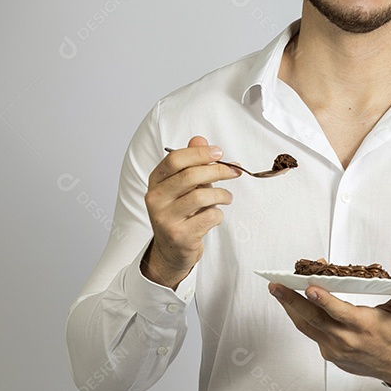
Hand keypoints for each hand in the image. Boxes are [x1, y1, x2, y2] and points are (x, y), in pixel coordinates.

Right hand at [142, 135, 240, 287]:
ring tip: (227, 197)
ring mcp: (165, 219)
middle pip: (191, 176)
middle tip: (234, 172)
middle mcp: (156, 199)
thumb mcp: (183, 186)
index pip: (174, 160)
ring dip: (222, 195)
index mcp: (156, 182)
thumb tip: (200, 140)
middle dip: (218, 171)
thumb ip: (191, 163)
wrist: (171, 251)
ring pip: (202, 196)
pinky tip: (215, 216)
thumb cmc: (180, 213)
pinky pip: (209, 217)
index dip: (199, 154)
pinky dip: (218, 214)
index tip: (219, 153)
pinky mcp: (180, 236)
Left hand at [269, 283, 390, 388]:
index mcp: (363, 327)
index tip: (310, 288)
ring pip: (307, 327)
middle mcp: (346, 339)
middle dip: (292, 301)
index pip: (340, 312)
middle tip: (276, 285)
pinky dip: (301, 318)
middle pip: (313, 319)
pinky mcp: (329, 354)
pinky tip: (293, 304)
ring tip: (276, 290)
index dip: (324, 301)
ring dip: (290, 308)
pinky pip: (311, 334)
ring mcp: (335, 349)